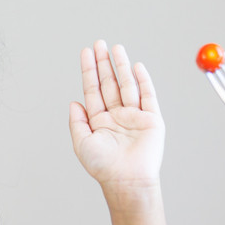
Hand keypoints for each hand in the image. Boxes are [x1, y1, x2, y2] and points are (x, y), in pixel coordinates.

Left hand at [69, 41, 164, 190]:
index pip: (92, 90)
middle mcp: (116, 116)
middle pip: (109, 83)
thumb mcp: (82, 144)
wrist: (127, 181)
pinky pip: (147, 96)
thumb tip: (73, 102)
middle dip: (104, 63)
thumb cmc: (103, 167)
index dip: (89, 71)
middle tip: (99, 43)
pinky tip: (136, 66)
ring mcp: (134, 117)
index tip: (86, 53)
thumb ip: (76, 122)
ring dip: (121, 66)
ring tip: (116, 48)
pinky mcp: (151, 120)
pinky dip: (143, 80)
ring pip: (127, 85)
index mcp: (99, 121)